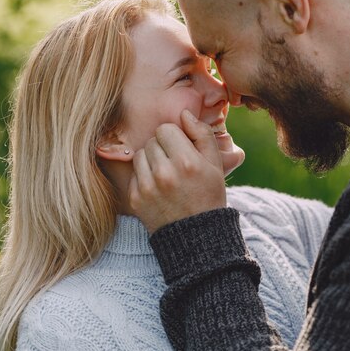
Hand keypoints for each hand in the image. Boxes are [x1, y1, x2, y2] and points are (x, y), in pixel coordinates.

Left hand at [129, 110, 226, 232]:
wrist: (196, 237)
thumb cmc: (208, 195)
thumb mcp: (215, 164)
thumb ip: (203, 134)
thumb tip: (184, 114)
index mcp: (186, 162)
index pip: (166, 129)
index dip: (175, 136)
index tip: (181, 148)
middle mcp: (165, 173)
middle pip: (152, 140)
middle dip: (163, 147)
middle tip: (175, 163)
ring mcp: (147, 187)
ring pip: (140, 154)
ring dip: (150, 160)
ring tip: (165, 174)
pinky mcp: (135, 198)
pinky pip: (133, 173)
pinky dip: (143, 177)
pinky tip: (158, 188)